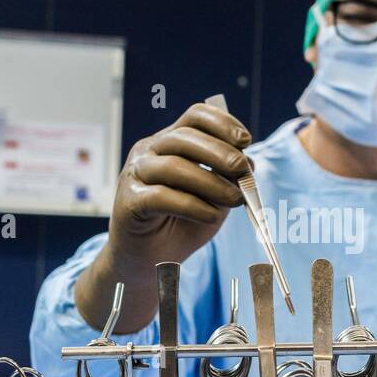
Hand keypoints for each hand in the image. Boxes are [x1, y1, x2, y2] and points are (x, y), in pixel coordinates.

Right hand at [75, 101, 251, 331]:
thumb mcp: (214, 197)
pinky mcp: (128, 202)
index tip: (246, 141)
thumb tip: (248, 163)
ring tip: (236, 200)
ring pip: (174, 166)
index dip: (222, 123)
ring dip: (211, 182)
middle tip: (244, 170)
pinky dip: (192, 206)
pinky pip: (161, 197)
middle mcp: (148, 151)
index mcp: (170, 142)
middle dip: (219, 152)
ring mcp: (134, 175)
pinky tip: (211, 216)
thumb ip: (228, 179)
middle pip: (184, 136)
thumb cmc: (183, 224)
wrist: (151, 260)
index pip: (195, 116)